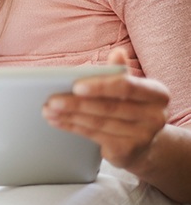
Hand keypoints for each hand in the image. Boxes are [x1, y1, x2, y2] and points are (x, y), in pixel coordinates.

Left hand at [42, 48, 169, 169]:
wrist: (143, 143)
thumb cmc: (130, 105)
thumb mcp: (129, 87)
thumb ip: (119, 72)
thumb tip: (118, 53)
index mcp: (157, 94)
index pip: (127, 87)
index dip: (101, 86)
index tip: (76, 85)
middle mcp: (155, 116)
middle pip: (108, 107)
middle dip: (76, 103)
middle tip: (51, 99)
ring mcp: (143, 137)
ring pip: (98, 123)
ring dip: (69, 115)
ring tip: (48, 109)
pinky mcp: (128, 152)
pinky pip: (94, 136)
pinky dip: (72, 127)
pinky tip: (57, 121)